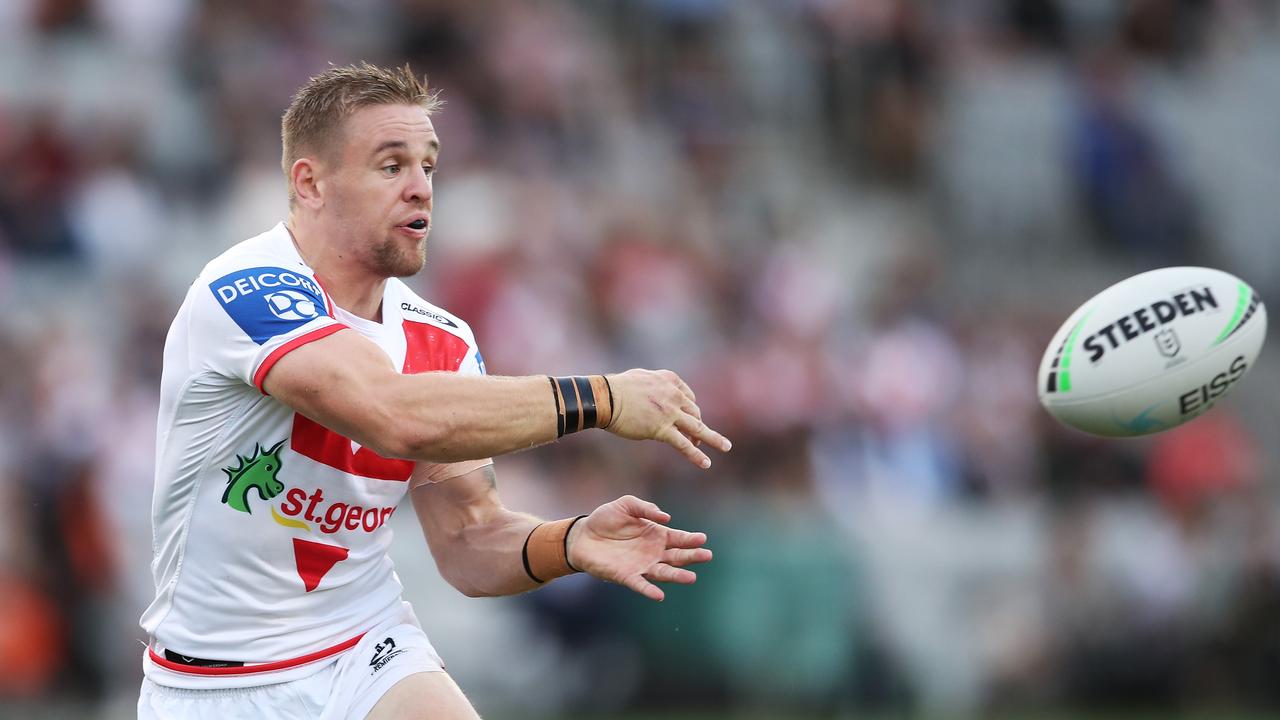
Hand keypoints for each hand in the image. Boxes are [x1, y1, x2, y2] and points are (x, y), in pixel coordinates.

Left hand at [567, 495, 711, 601]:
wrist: (582, 535)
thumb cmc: (605, 519)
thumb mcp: (626, 504)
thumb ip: (646, 508)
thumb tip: (666, 517)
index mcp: (656, 535)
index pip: (678, 538)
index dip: (690, 539)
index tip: (702, 538)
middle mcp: (653, 553)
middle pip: (677, 557)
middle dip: (692, 557)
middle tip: (706, 555)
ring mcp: (641, 566)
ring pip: (663, 572)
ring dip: (677, 576)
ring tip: (691, 578)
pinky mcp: (625, 576)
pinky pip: (640, 585)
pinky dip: (649, 590)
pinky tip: (659, 595)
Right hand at [604, 369, 730, 468]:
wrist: (605, 398)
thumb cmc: (617, 388)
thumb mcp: (642, 378)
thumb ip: (655, 385)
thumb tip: (655, 392)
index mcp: (670, 380)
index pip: (689, 397)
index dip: (690, 411)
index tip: (690, 419)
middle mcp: (674, 395)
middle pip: (694, 413)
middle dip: (698, 427)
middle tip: (699, 439)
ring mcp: (670, 413)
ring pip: (698, 428)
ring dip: (714, 439)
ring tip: (725, 447)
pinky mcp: (662, 429)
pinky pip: (684, 444)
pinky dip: (696, 454)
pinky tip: (705, 463)